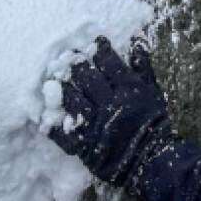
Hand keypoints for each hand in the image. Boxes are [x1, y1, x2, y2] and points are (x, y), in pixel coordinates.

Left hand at [49, 37, 172, 185]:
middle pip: (86, 77)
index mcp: (127, 89)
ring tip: (55, 79)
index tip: (94, 43)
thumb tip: (136, 43)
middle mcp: (109, 103)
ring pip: (72, 100)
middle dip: (76, 64)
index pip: (108, 62)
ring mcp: (94, 124)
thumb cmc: (154, 122)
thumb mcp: (154, 91)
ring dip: (62, 88)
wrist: (151, 158)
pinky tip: (46, 116)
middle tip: (69, 56)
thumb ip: (143, 68)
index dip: (99, 50)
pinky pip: (63, 133)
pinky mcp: (84, 144)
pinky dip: (52, 125)